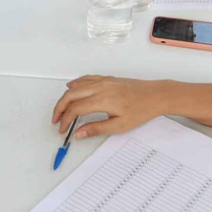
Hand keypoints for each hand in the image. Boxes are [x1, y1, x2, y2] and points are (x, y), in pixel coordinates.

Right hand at [52, 76, 167, 138]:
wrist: (156, 95)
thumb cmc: (141, 110)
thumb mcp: (119, 126)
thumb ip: (96, 129)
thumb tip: (78, 133)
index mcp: (102, 99)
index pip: (75, 109)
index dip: (65, 120)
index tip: (62, 129)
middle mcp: (100, 87)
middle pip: (71, 95)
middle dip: (60, 107)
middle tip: (56, 120)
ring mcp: (103, 81)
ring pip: (76, 86)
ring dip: (66, 96)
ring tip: (61, 108)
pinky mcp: (107, 78)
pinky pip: (86, 79)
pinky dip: (75, 84)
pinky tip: (72, 87)